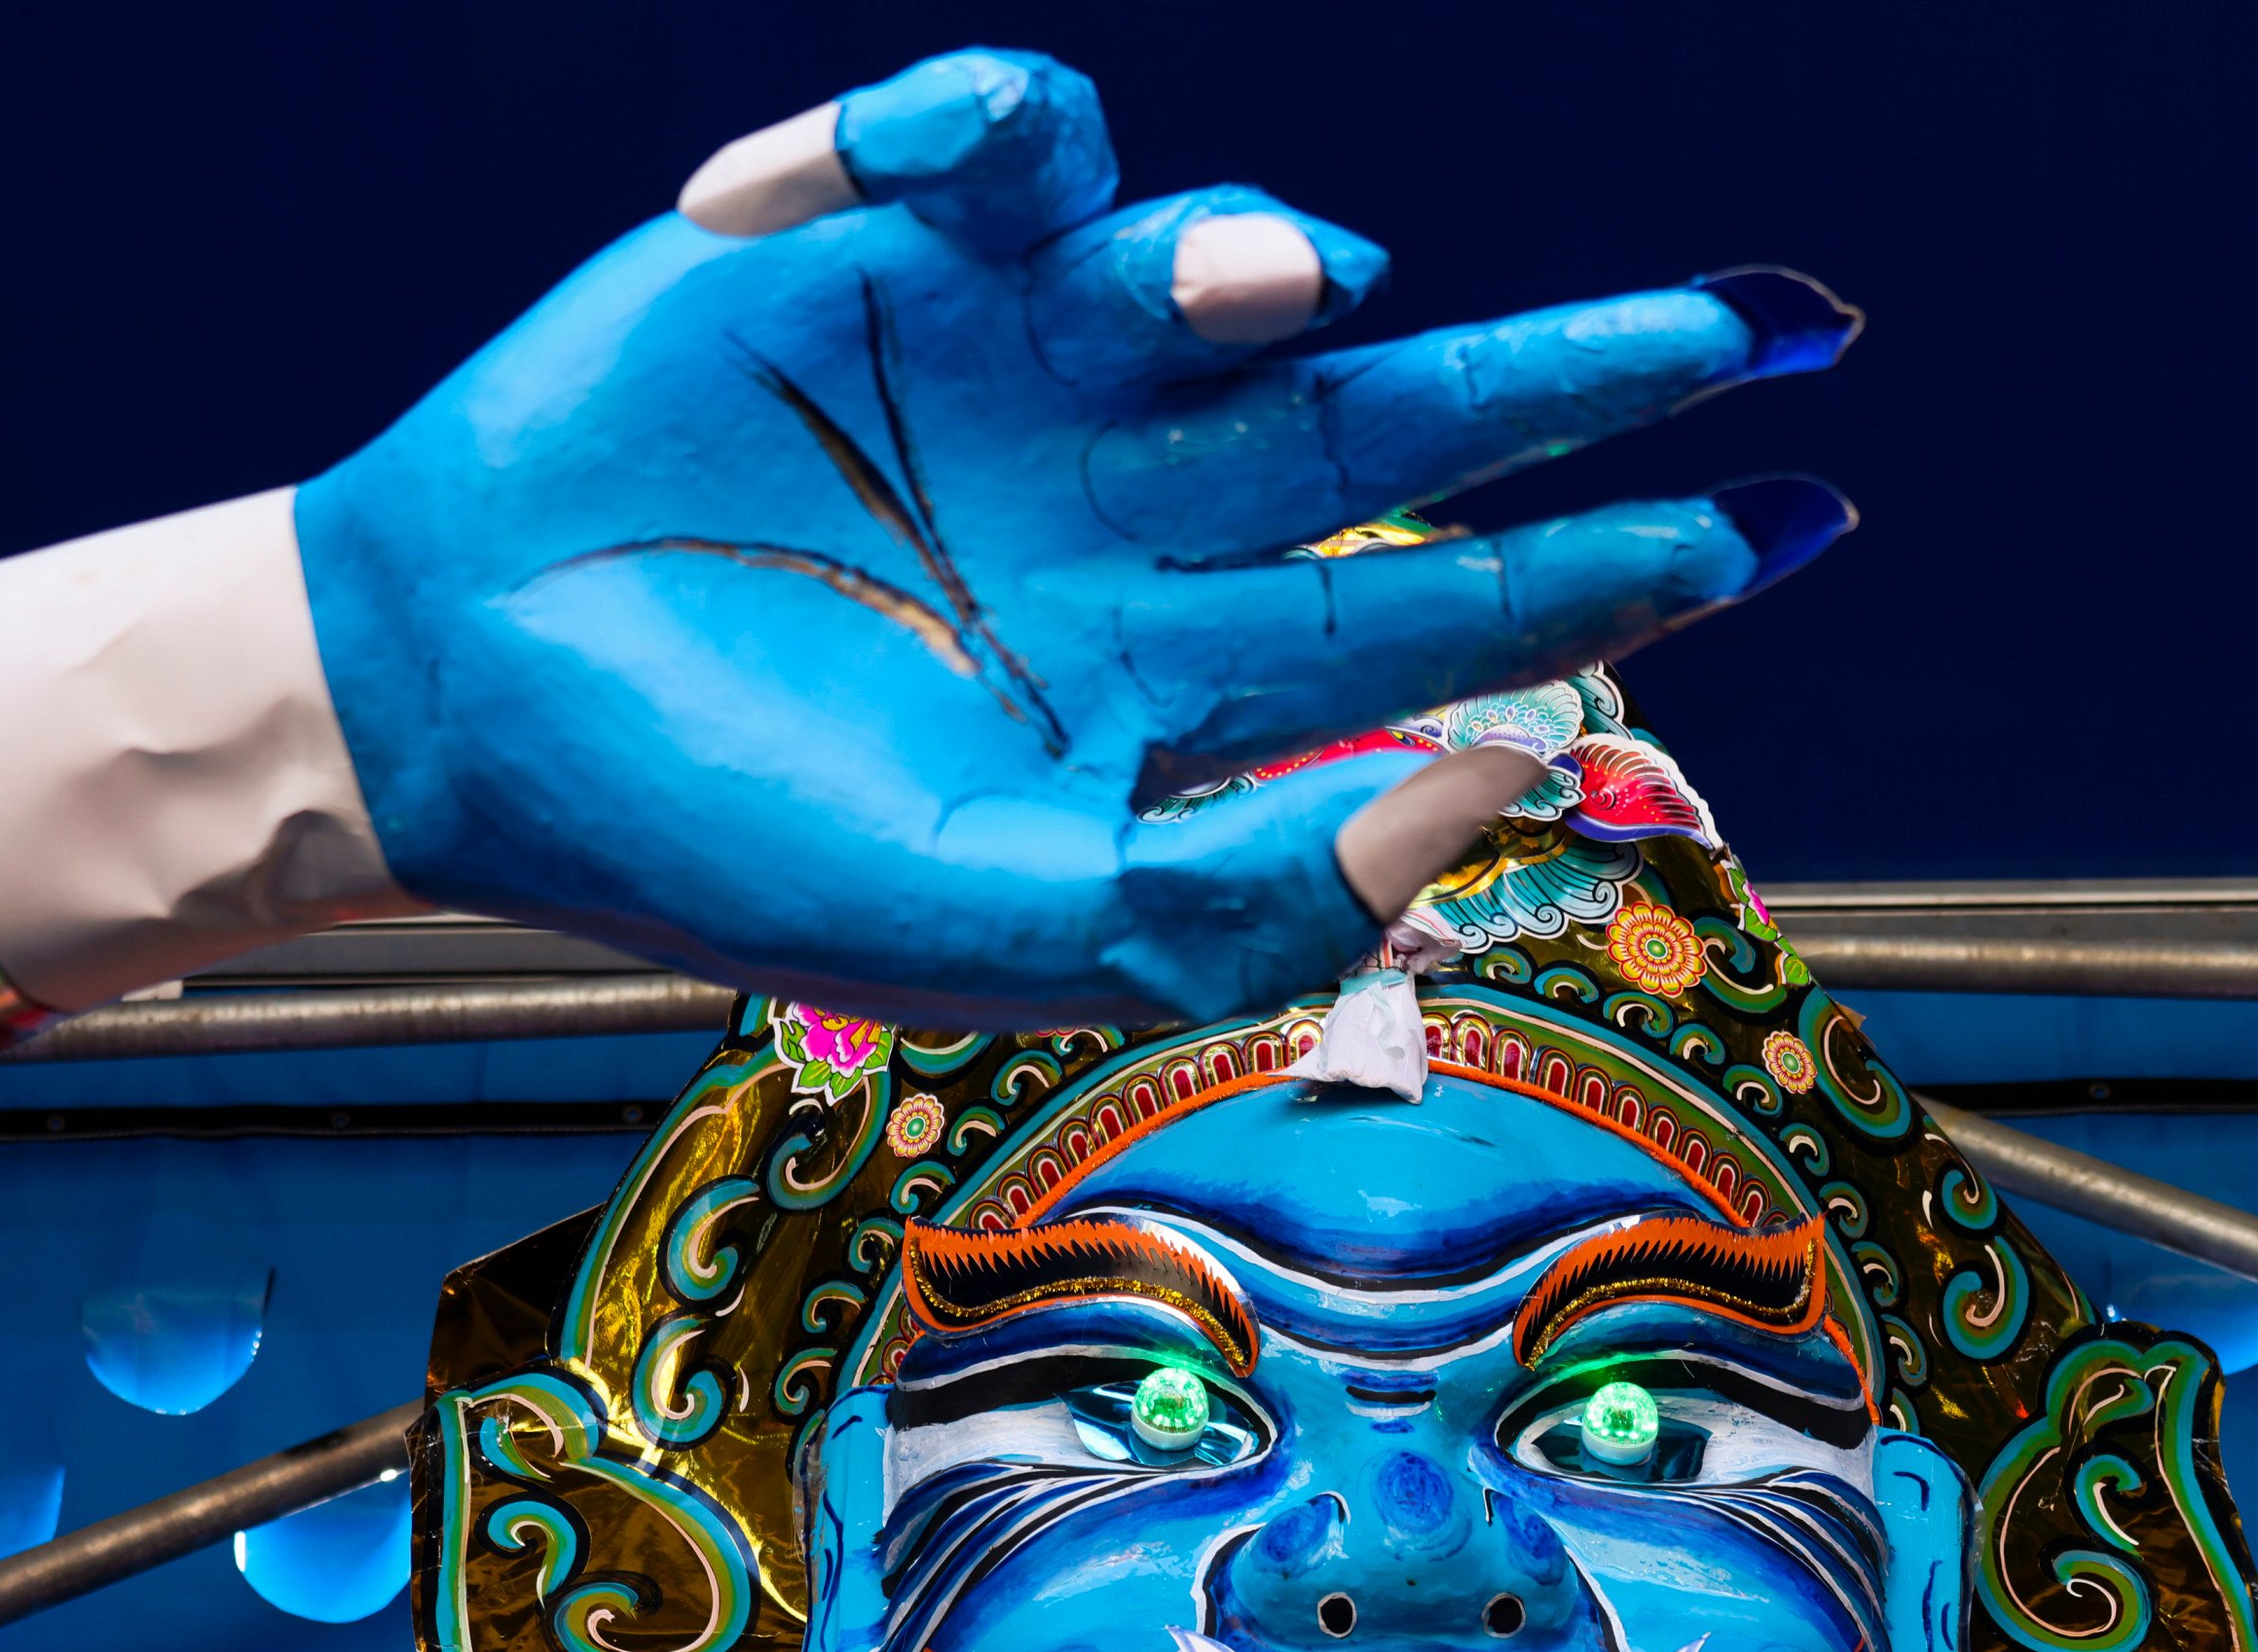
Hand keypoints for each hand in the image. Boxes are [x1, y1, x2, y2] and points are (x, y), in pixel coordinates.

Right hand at [295, 49, 1855, 1025]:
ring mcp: (1018, 360)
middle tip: (1764, 332)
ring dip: (1262, 257)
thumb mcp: (995, 922)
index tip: (1794, 522)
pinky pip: (996, 128)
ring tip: (1273, 292)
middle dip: (1583, 375)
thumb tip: (1504, 792)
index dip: (1624, 568)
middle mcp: (1137, 501)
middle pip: (1405, 419)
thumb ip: (1244, 896)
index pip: (1446, 608)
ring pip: (1219, 258)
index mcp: (1180, 671)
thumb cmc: (732, 835)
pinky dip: (973, 123)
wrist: (463, 707)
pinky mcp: (880, 231)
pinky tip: (920, 174)